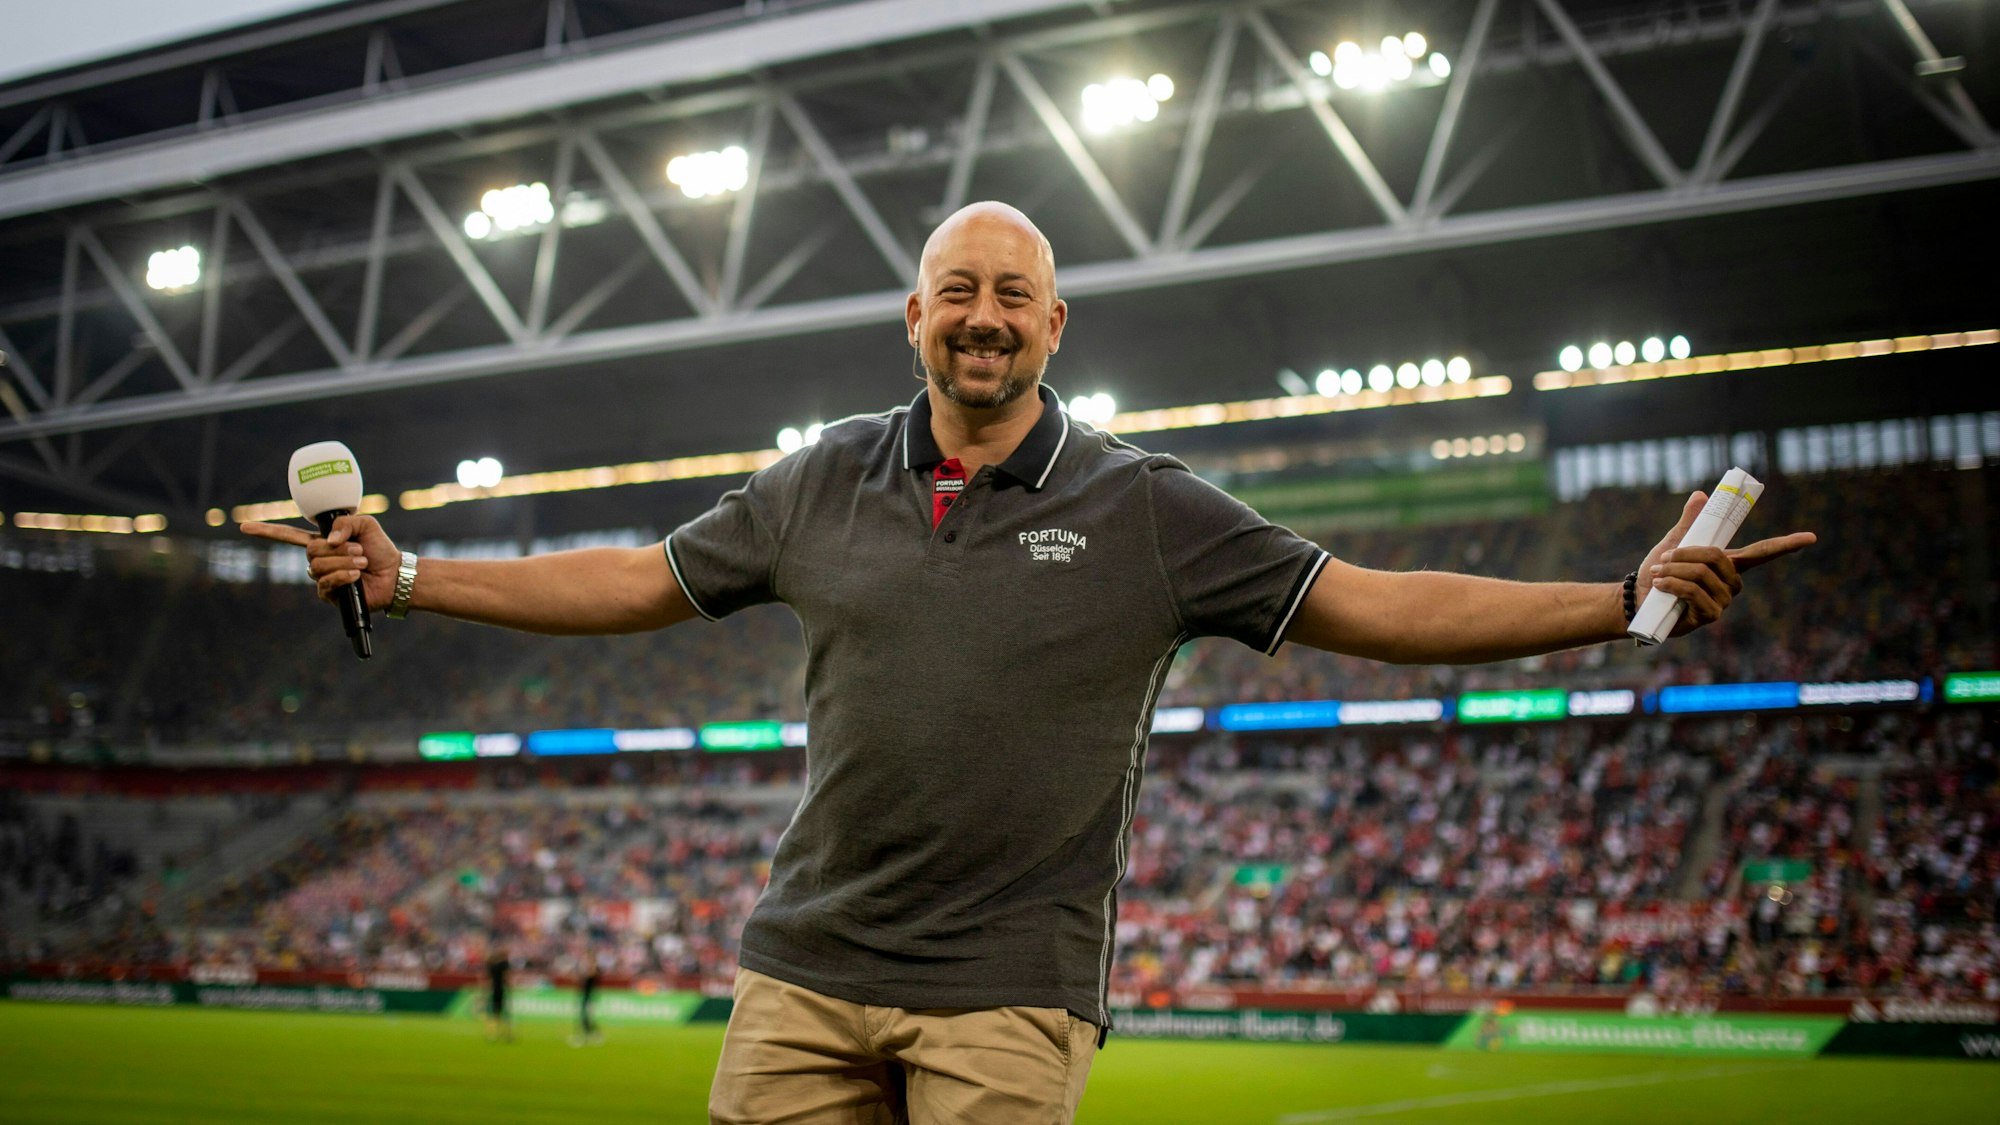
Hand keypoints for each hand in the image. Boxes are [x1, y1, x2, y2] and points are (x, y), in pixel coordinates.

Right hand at [240, 514, 401, 611]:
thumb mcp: (366, 525)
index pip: (288, 535)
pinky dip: (342, 577)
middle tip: (360, 552)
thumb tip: (331, 540)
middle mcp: (318, 560)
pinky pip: (325, 583)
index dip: (266, 531)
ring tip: (362, 564)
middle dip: (337, 550)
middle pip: (310, 551)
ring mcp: (322, 578)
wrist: (394, 575)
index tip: (243, 525)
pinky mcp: (329, 594)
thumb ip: (346, 522)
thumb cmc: (380, 550)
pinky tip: (356, 577)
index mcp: (322, 542)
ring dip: (344, 563)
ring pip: (318, 566)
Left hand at [1640, 491, 1816, 635]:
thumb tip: (1700, 494)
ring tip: (1658, 573)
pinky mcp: (1711, 615)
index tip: (1811, 537)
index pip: (1763, 552)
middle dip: (1685, 554)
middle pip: (1718, 557)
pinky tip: (1661, 585)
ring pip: (1702, 574)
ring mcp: (1723, 601)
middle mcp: (1732, 583)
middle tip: (1664, 558)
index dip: (1788, 544)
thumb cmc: (1660, 573)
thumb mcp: (1673, 544)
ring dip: (1674, 569)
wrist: (1641, 601)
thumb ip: (1690, 523)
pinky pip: (1694, 591)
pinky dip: (1673, 584)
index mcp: (1730, 564)